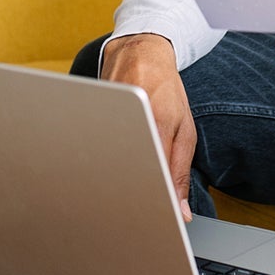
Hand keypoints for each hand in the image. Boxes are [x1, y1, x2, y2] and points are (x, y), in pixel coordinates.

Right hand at [101, 34, 198, 220]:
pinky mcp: (90, 114)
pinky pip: (93, 147)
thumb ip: (180, 171)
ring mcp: (108, 115)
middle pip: (128, 172)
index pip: (157, 176)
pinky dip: (98, 161)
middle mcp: (132, 120)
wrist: (139, 50)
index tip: (156, 223)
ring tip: (113, 191)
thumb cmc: (166, 90)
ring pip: (107, 162)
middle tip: (133, 216)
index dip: (157, 203)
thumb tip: (182, 212)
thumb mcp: (185, 129)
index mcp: (159, 124)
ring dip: (112, 178)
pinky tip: (98, 166)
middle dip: (131, 196)